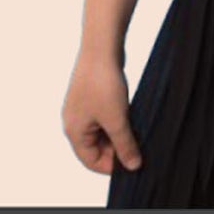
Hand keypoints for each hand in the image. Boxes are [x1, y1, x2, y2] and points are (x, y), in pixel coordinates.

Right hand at [61, 51, 144, 175]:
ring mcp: (82, 108)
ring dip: (119, 135)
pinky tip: (131, 116)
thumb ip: (125, 145)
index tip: (134, 163)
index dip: (113, 166)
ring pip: (102, 132)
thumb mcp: (117, 120)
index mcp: (74, 131)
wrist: (101, 47)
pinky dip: (117, 121)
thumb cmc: (103, 83)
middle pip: (96, 148)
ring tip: (137, 131)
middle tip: (139, 147)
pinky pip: (104, 117)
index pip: (91, 162)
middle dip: (117, 150)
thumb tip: (133, 166)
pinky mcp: (91, 97)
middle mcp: (74, 122)